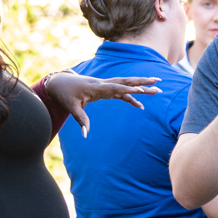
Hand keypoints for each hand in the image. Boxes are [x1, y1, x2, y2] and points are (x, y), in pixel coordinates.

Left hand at [44, 72, 159, 136]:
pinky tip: (140, 105)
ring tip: (156, 86)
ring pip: (126, 84)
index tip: (141, 90)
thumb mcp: (71, 107)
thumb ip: (81, 120)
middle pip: (126, 82)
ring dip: (141, 85)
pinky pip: (121, 93)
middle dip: (143, 82)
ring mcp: (105, 86)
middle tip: (157, 82)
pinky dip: (131, 98)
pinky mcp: (105, 90)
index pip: (115, 87)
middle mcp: (104, 84)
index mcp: (96, 87)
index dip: (128, 89)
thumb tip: (85, 135)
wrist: (59, 82)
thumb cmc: (65, 94)